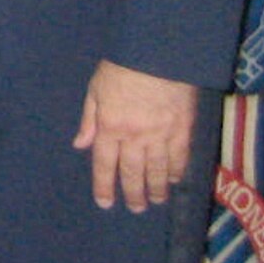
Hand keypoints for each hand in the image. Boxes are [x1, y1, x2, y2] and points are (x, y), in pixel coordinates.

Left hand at [73, 59, 198, 211]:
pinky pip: (180, 158)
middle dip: (133, 193)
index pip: (104, 164)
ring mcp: (161, 135)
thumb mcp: (95, 90)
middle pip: (132, 172)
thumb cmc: (121, 68)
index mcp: (110, 127)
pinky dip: (177, 172)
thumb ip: (89, 120)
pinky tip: (174, 181)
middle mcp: (134, 136)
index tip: (105, 203)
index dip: (104, 186)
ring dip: (156, 189)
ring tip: (155, 201)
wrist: (158, 54)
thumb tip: (80, 145)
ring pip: (158, 171)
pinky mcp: (183, 130)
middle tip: (135, 208)